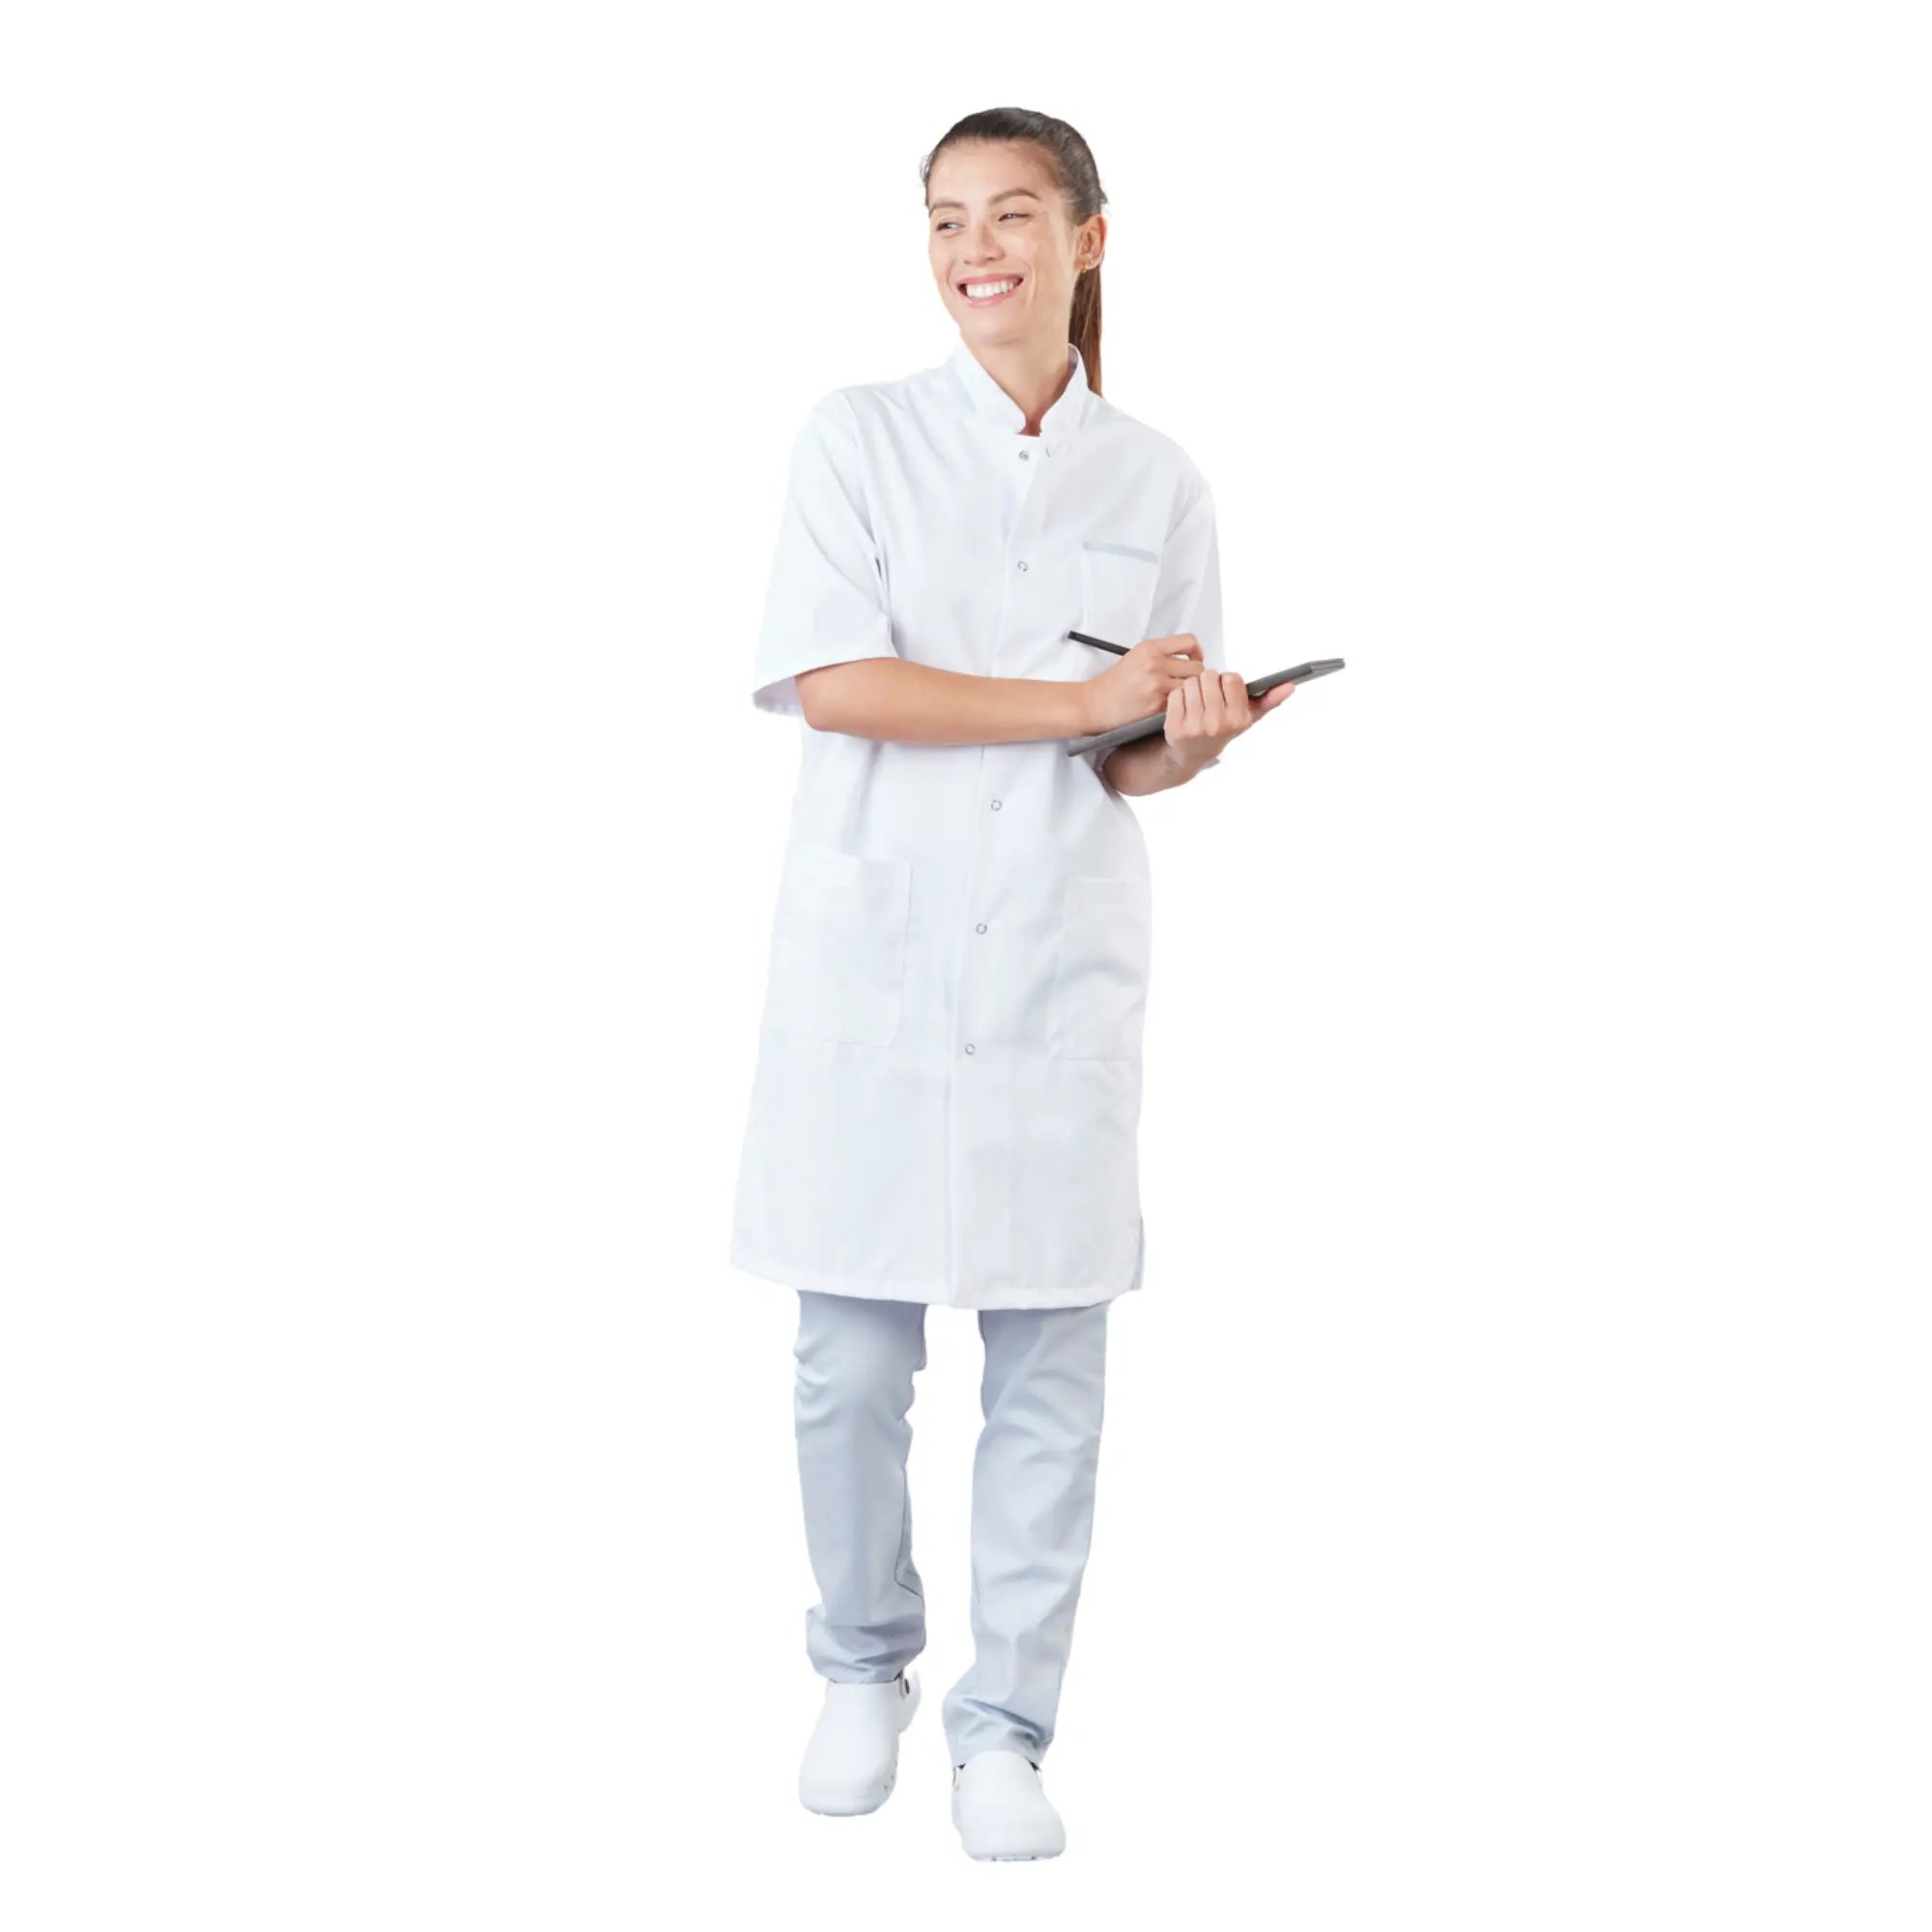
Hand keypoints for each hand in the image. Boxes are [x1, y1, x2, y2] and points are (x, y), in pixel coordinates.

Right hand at [1079, 634, 1210, 733]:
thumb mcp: (1136, 657)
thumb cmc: (1114, 683)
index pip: (1189, 642)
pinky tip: (1171, 707)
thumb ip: (1161, 654)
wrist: (1094, 704)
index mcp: (1150, 648)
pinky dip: (1179, 705)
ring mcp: (1156, 685)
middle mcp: (1154, 663)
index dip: (1198, 652)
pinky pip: (1181, 703)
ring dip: (1191, 693)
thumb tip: (1189, 658)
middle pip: (1197, 667)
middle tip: (1190, 683)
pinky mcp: (1156, 705)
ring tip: (1182, 697)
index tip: (1195, 659)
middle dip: (1197, 677)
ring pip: (1192, 687)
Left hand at [1159, 668, 1294, 769]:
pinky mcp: (1175, 726)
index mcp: (1238, 719)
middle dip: (1208, 681)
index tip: (1224, 691)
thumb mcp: (1248, 717)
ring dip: (1192, 687)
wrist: (1192, 753)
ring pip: (1191, 683)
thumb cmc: (1222, 729)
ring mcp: (1196, 726)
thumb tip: (1291, 685)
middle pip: (1209, 677)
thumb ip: (1270, 700)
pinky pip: (1176, 694)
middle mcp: (1218, 724)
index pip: (1232, 678)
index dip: (1226, 681)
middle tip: (1207, 696)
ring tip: (1196, 701)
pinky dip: (1178, 696)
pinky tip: (1183, 708)